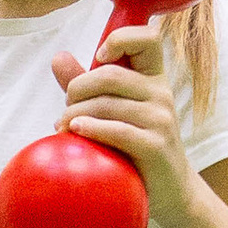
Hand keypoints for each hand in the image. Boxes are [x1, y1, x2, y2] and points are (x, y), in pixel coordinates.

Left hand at [57, 26, 190, 216]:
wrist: (169, 189)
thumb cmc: (135, 145)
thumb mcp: (113, 108)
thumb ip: (87, 83)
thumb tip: (58, 57)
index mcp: (154, 77)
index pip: (146, 38)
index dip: (119, 39)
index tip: (100, 57)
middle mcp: (161, 93)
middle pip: (109, 75)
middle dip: (77, 90)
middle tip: (67, 109)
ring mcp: (161, 119)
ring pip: (105, 104)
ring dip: (74, 115)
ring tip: (64, 127)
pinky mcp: (156, 146)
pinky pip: (116, 131)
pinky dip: (90, 129)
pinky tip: (74, 132)